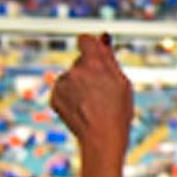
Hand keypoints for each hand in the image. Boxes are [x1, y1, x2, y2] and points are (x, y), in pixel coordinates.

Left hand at [50, 33, 134, 158]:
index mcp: (93, 64)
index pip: (84, 39)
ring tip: (93, 104)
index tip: (94, 53)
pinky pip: (63, 90)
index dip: (90, 45)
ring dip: (79, 85)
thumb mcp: (122, 83)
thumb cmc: (118, 112)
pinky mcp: (54, 96)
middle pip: (80, 61)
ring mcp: (61, 84)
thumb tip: (102, 37)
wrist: (102, 139)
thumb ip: (109, 58)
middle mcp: (74, 71)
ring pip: (71, 77)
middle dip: (89, 71)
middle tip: (102, 91)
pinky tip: (82, 109)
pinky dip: (71, 96)